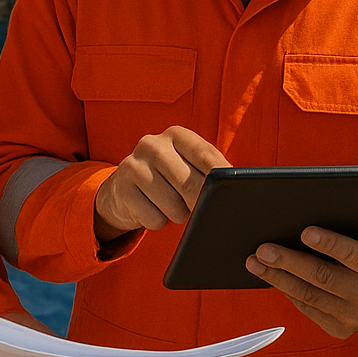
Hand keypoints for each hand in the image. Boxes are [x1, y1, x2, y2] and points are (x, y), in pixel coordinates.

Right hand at [94, 126, 230, 240]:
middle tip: (199, 207)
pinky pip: (154, 219)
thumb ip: (209, 170)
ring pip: (174, 207)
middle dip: (200, 203)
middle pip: (191, 185)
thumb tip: (235, 186)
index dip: (222, 179)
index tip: (231, 194)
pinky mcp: (122, 189)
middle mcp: (153, 144)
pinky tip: (152, 208)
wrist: (123, 189)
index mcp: (176, 134)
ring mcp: (134, 165)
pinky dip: (158, 221)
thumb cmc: (168, 178)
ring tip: (171, 204)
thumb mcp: (187, 165)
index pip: (207, 156)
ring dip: (178, 214)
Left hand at [245, 212, 357, 339]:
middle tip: (264, 248)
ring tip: (256, 262)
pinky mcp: (340, 329)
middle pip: (324, 278)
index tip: (305, 232)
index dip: (330, 244)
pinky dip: (287, 292)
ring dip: (278, 278)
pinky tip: (271, 277)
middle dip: (291, 261)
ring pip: (310, 296)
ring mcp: (354, 317)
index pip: (354, 256)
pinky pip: (308, 309)